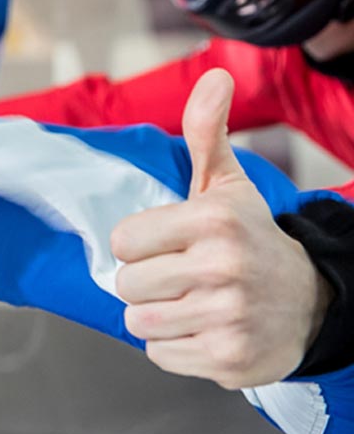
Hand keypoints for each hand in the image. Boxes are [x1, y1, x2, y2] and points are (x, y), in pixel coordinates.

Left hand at [111, 69, 331, 389]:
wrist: (310, 302)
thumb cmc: (250, 239)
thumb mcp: (226, 186)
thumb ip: (206, 133)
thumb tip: (215, 75)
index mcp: (212, 220)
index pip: (122, 241)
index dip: (140, 244)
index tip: (171, 244)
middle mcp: (223, 267)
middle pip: (126, 286)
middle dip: (147, 283)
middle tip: (183, 277)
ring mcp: (228, 316)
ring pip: (139, 323)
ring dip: (158, 316)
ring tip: (193, 302)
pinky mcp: (229, 358)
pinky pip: (160, 355)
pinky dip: (175, 346)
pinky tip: (205, 328)